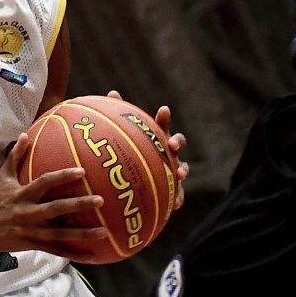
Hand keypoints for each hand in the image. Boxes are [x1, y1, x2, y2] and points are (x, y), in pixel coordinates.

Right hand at [0, 134, 108, 262]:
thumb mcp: (3, 177)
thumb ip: (15, 156)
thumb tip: (24, 134)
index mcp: (24, 194)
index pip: (45, 182)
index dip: (63, 177)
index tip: (82, 172)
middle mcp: (29, 212)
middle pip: (57, 208)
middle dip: (78, 205)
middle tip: (100, 200)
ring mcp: (32, 230)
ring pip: (60, 234)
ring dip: (83, 234)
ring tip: (104, 232)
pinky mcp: (34, 244)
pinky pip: (57, 251)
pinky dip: (75, 254)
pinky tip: (93, 256)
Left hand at [106, 91, 188, 210]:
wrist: (138, 185)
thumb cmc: (133, 156)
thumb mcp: (124, 139)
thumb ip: (119, 117)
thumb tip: (112, 92)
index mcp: (157, 139)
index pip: (162, 126)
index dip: (164, 118)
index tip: (163, 110)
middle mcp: (168, 152)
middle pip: (178, 143)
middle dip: (177, 142)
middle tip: (171, 144)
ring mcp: (173, 170)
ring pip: (183, 168)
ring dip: (183, 169)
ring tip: (180, 173)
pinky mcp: (174, 189)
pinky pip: (179, 194)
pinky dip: (179, 198)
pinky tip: (175, 205)